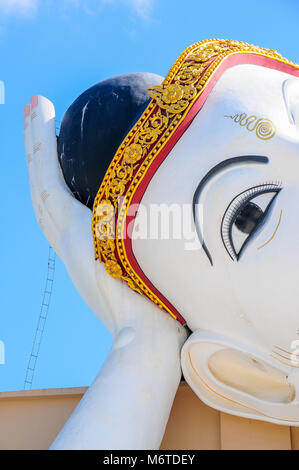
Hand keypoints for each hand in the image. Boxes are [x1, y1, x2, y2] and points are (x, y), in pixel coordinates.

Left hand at [24, 95, 186, 448]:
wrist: (146, 345)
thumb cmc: (156, 305)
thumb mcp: (147, 256)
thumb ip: (142, 221)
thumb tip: (144, 177)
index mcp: (78, 236)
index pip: (46, 181)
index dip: (39, 142)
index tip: (37, 104)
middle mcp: (68, 242)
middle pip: (39, 186)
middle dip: (35, 144)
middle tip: (33, 104)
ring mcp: (72, 254)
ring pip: (44, 203)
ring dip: (41, 165)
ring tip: (44, 131)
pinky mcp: (83, 262)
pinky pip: (61, 219)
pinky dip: (57, 191)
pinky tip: (71, 178)